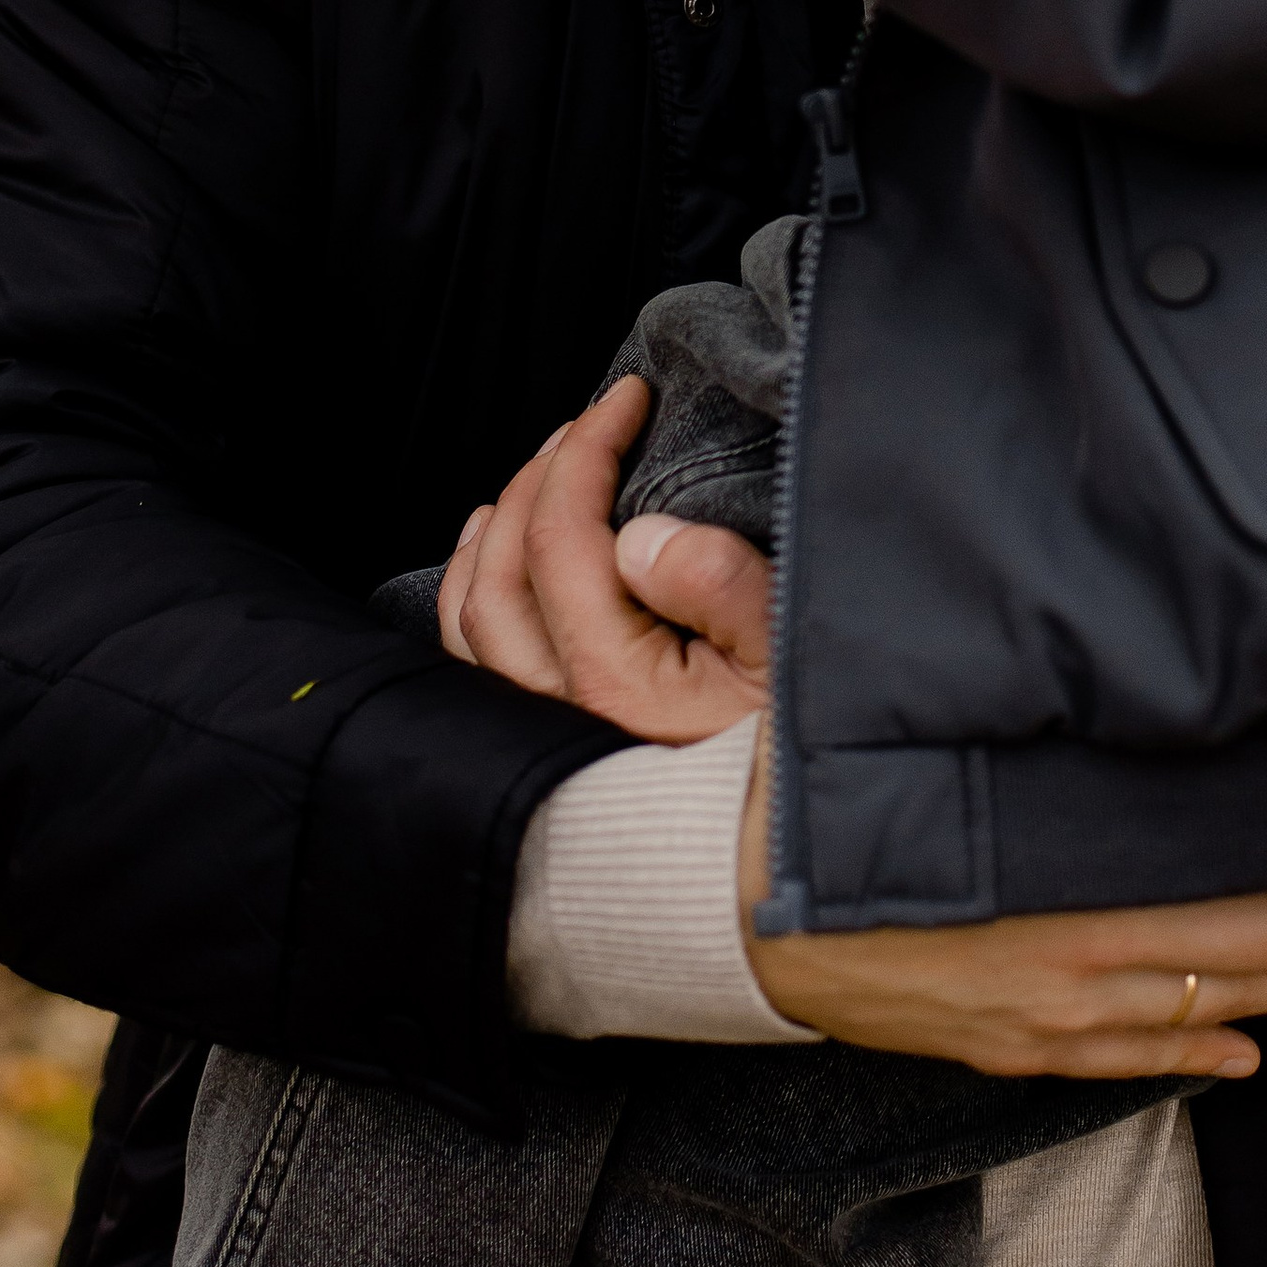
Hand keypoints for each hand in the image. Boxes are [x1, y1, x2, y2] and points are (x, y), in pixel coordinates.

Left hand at [440, 374, 771, 741]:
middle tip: (587, 423)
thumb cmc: (795, 757)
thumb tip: (642, 535)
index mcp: (615, 680)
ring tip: (526, 482)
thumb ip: (724, 588)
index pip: (563, 534)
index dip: (587, 448)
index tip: (628, 396)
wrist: (781, 871)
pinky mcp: (548, 754)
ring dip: (490, 534)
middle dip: (539, 476)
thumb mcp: (790, 663)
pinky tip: (493, 563)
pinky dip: (472, 595)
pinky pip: (474, 663)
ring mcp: (544, 735)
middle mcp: (559, 710)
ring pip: (471, 619)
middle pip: (503, 567)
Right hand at [736, 723, 1266, 1078]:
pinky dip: (1206, 1055)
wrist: (721, 918)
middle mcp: (1075, 959)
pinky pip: (1132, 1060)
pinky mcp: (1012, 1046)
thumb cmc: (822, 796)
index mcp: (1068, 873)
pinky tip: (1259, 1048)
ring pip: (1212, 1012)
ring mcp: (1046, 1015)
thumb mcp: (909, 719)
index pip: (1246, 880)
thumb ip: (988, 678)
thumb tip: (1085, 629)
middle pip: (1256, 950)